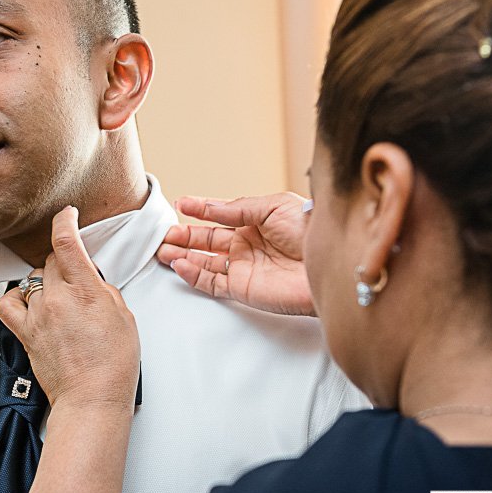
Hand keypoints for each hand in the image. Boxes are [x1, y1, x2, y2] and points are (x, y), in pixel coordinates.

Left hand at [0, 206, 139, 410]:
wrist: (92, 399)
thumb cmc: (113, 365)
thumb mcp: (123, 316)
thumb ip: (103, 290)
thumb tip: (89, 280)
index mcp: (85, 291)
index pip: (66, 242)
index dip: (64, 220)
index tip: (67, 214)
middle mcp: (56, 299)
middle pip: (50, 260)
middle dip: (64, 261)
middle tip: (79, 278)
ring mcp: (37, 316)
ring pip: (33, 279)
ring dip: (46, 282)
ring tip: (61, 298)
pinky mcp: (25, 333)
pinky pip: (9, 304)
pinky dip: (17, 298)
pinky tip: (30, 303)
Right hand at [156, 193, 313, 314]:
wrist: (329, 262)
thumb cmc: (310, 230)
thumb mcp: (272, 206)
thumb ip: (238, 208)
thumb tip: (209, 207)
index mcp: (256, 222)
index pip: (220, 215)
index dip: (199, 210)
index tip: (180, 204)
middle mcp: (248, 244)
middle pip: (208, 240)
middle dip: (184, 237)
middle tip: (164, 234)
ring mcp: (244, 267)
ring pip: (205, 262)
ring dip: (183, 256)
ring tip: (162, 250)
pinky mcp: (244, 289)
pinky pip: (213, 282)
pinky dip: (194, 275)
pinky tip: (180, 265)